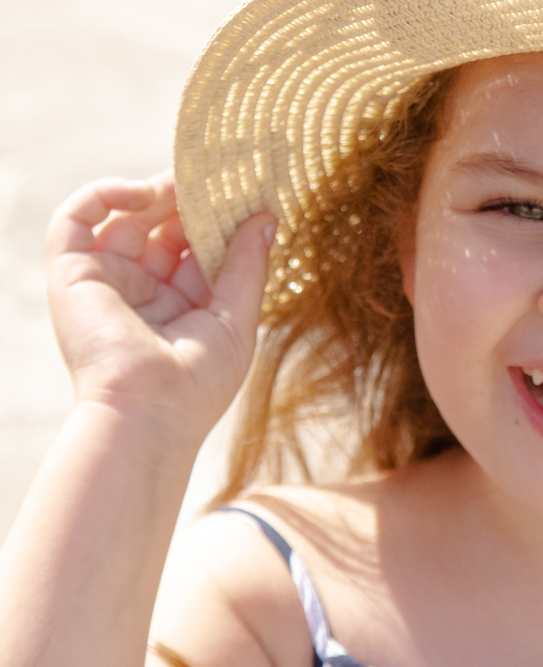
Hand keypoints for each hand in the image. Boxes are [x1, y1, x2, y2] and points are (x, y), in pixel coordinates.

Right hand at [45, 172, 273, 443]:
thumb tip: (267, 217)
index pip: (197, 248)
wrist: (149, 414)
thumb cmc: (198, 383)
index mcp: (182, 305)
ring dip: (156, 192)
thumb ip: (247, 265)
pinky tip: (143, 193)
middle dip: (191, 199)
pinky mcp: (72, 274)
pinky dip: (105, 193)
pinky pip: (78, 217)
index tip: (245, 189)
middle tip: (219, 174)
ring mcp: (107, 280)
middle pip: (164, 226)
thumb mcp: (237, 318)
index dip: (218, 218)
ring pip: (127, 216)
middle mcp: (143, 291)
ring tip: (187, 183)